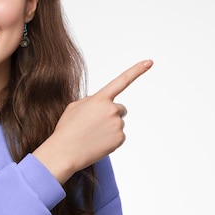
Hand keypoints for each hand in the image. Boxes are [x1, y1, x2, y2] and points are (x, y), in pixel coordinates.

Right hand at [33, 59, 152, 183]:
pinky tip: (97, 142)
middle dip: (110, 114)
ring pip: (118, 122)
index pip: (122, 80)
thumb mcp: (75, 106)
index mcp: (100, 98)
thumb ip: (91, 100)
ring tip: (92, 134)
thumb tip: (102, 102)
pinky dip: (111, 139)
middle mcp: (111, 109)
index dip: (137, 70)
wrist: (65, 152)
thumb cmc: (67, 129)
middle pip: (120, 108)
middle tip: (94, 125)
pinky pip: (119, 136)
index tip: (150, 62)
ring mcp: (117, 124)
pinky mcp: (120, 138)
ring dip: (109, 127)